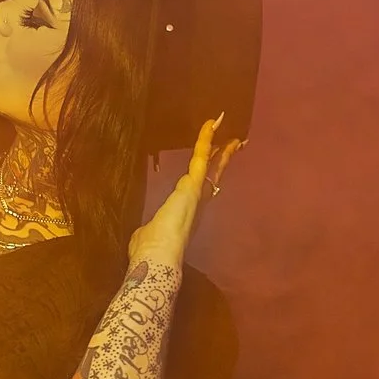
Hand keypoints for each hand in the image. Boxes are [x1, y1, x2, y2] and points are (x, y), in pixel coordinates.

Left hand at [126, 115, 243, 268]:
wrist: (159, 256)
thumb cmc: (151, 249)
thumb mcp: (148, 236)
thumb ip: (149, 231)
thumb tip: (143, 235)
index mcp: (188, 212)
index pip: (203, 187)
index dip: (211, 174)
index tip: (218, 163)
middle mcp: (197, 200)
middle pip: (214, 173)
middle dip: (223, 157)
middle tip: (235, 142)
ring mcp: (197, 191)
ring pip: (209, 162)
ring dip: (218, 144)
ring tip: (224, 125)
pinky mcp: (192, 183)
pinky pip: (199, 155)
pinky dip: (205, 138)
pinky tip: (211, 122)